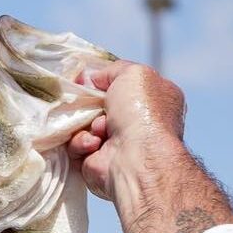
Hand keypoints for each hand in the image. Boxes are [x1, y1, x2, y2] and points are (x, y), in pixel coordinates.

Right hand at [68, 60, 186, 203]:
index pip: (125, 86)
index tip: (87, 79)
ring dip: (88, 123)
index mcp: (154, 101)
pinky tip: (95, 145)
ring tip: (101, 129)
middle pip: (100, 105)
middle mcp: (139, 124)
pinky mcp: (97, 163)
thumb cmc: (142, 113)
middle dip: (90, 103)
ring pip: (85, 125)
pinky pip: (78, 146)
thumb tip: (95, 79)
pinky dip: (82, 143)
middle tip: (85, 101)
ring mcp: (118, 145)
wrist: (136, 159)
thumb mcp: (134, 73)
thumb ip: (113, 70)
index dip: (104, 81)